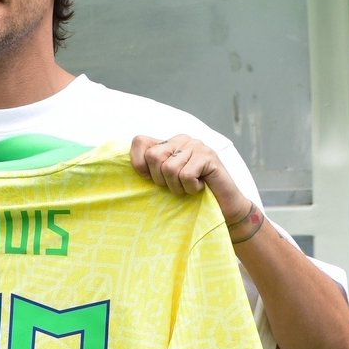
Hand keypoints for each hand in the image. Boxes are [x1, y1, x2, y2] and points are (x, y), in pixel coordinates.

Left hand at [130, 135, 249, 221]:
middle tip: (176, 186)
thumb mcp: (166, 182)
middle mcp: (182, 139)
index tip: (151, 180)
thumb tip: (123, 168)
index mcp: (168, 142)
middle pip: (153, 156)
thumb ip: (150, 170)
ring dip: (177, 187)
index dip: (139, 164)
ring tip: (189, 188)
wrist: (224, 208)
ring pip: (169, 168)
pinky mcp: (209, 157)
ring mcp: (196, 146)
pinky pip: (185, 175)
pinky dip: (191, 188)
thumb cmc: (192, 198)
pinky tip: (200, 187)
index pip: (139, 141)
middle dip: (161, 179)